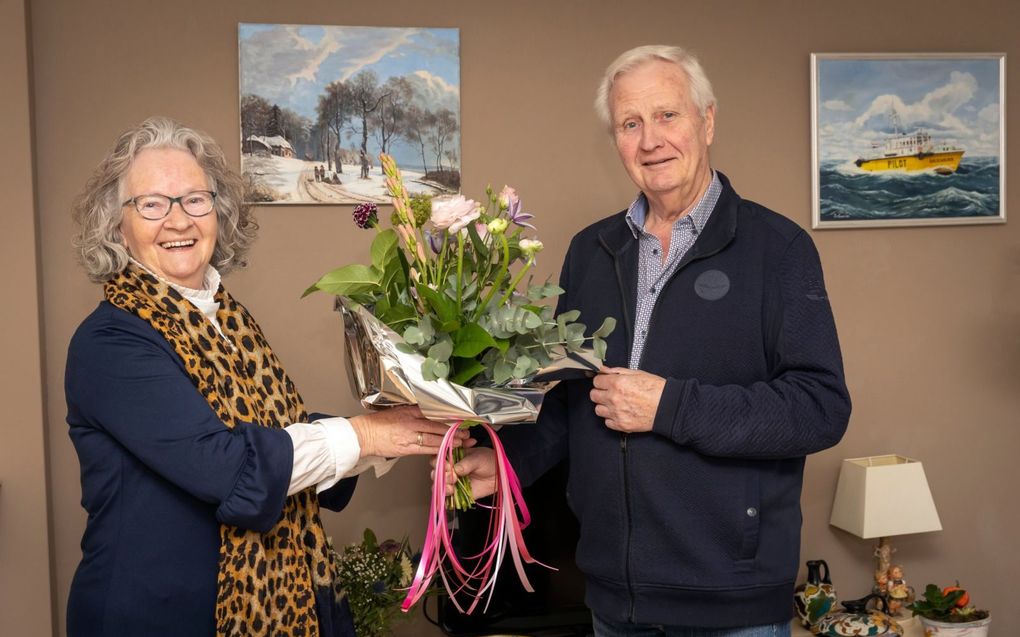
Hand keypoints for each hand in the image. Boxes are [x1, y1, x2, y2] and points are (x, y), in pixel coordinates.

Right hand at [348, 406, 472, 457]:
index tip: (459, 417)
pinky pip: (425, 449)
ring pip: (434, 438)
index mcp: (408, 411)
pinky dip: (437, 450)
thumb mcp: (395, 411)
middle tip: (466, 431)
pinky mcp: (406, 448)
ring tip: (462, 442)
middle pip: (437, 426)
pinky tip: (446, 451)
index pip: (433, 412)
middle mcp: (410, 422)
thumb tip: (425, 412)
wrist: (362, 435)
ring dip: (449, 441)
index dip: (447, 416)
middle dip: (453, 430)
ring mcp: (409, 436)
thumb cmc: (376, 424)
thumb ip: (411, 412)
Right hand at [436, 447, 497, 499]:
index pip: (438, 458)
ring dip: (443, 488)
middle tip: (453, 477)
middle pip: (436, 473)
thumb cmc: (488, 460)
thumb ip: (466, 463)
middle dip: (442, 476)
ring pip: (439, 486)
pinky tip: (452, 497)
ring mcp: (452, 482)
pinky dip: (445, 500)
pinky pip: (447, 499)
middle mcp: (449, 469)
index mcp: (452, 456)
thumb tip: (455, 470)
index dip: (440, 462)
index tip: (449, 465)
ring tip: (452, 488)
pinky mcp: (457, 494)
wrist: (499, 473)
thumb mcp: (478, 458)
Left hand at [590, 367, 665, 432]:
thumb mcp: (637, 373)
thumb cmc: (656, 389)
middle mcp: (614, 398)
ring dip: (604, 406)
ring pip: (598, 410)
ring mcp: (617, 413)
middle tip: (609, 392)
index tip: (604, 382)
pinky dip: (612, 418)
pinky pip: (607, 422)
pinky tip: (620, 413)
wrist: (668, 407)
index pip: (596, 381)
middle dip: (600, 392)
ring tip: (615, 404)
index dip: (601, 381)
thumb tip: (604, 370)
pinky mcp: (621, 425)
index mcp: (618, 383)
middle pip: (594, 395)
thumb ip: (617, 371)